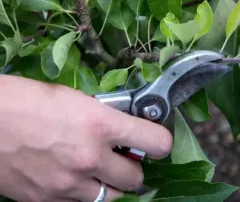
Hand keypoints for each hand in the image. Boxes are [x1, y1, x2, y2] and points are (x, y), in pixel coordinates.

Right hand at [0, 75, 172, 201]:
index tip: (155, 140)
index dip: (160, 141)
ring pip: (112, 198)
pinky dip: (84, 195)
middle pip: (137, 178)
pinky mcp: (47, 201)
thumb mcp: (74, 99)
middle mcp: (89, 158)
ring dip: (111, 185)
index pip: (157, 142)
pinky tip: (73, 179)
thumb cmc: (25, 100)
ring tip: (98, 171)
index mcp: (100, 124)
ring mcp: (68, 185)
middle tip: (122, 157)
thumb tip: (125, 125)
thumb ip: (104, 116)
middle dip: (133, 168)